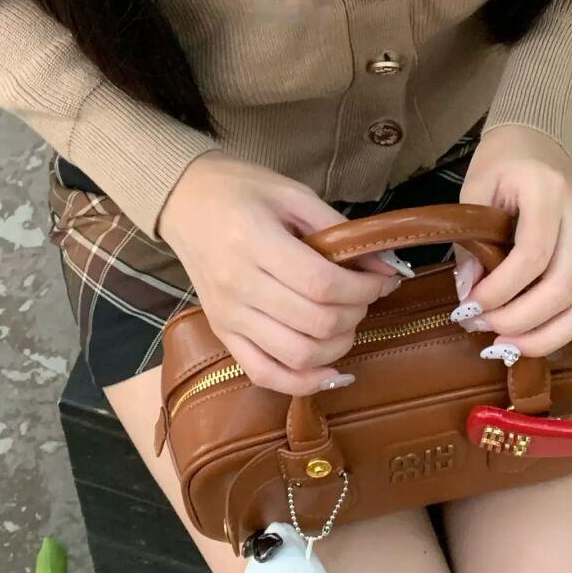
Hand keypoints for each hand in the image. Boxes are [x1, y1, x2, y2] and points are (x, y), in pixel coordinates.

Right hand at [158, 152, 398, 395]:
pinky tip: (330, 371)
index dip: (365, 288)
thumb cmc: (240, 189)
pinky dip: (303, 382)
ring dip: (338, 345)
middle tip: (366, 294)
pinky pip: (264, 374)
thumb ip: (339, 229)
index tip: (384, 279)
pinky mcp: (222, 333)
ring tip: (348, 321)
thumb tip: (386, 267)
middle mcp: (238, 285)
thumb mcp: (292, 193)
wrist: (184, 200)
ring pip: (297, 355)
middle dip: (357, 312)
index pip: (321, 284)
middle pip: (315, 322)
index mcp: (254, 241)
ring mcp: (227, 315)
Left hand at [453, 127, 571, 386]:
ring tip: (510, 350)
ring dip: (550, 337)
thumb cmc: (501, 165)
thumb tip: (468, 294)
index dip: (501, 290)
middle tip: (484, 333)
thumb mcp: (474, 190)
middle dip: (521, 321)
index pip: (532, 255)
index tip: (468, 307)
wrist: (535, 143)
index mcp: (548, 192)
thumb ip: (470, 241)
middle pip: (563, 286)